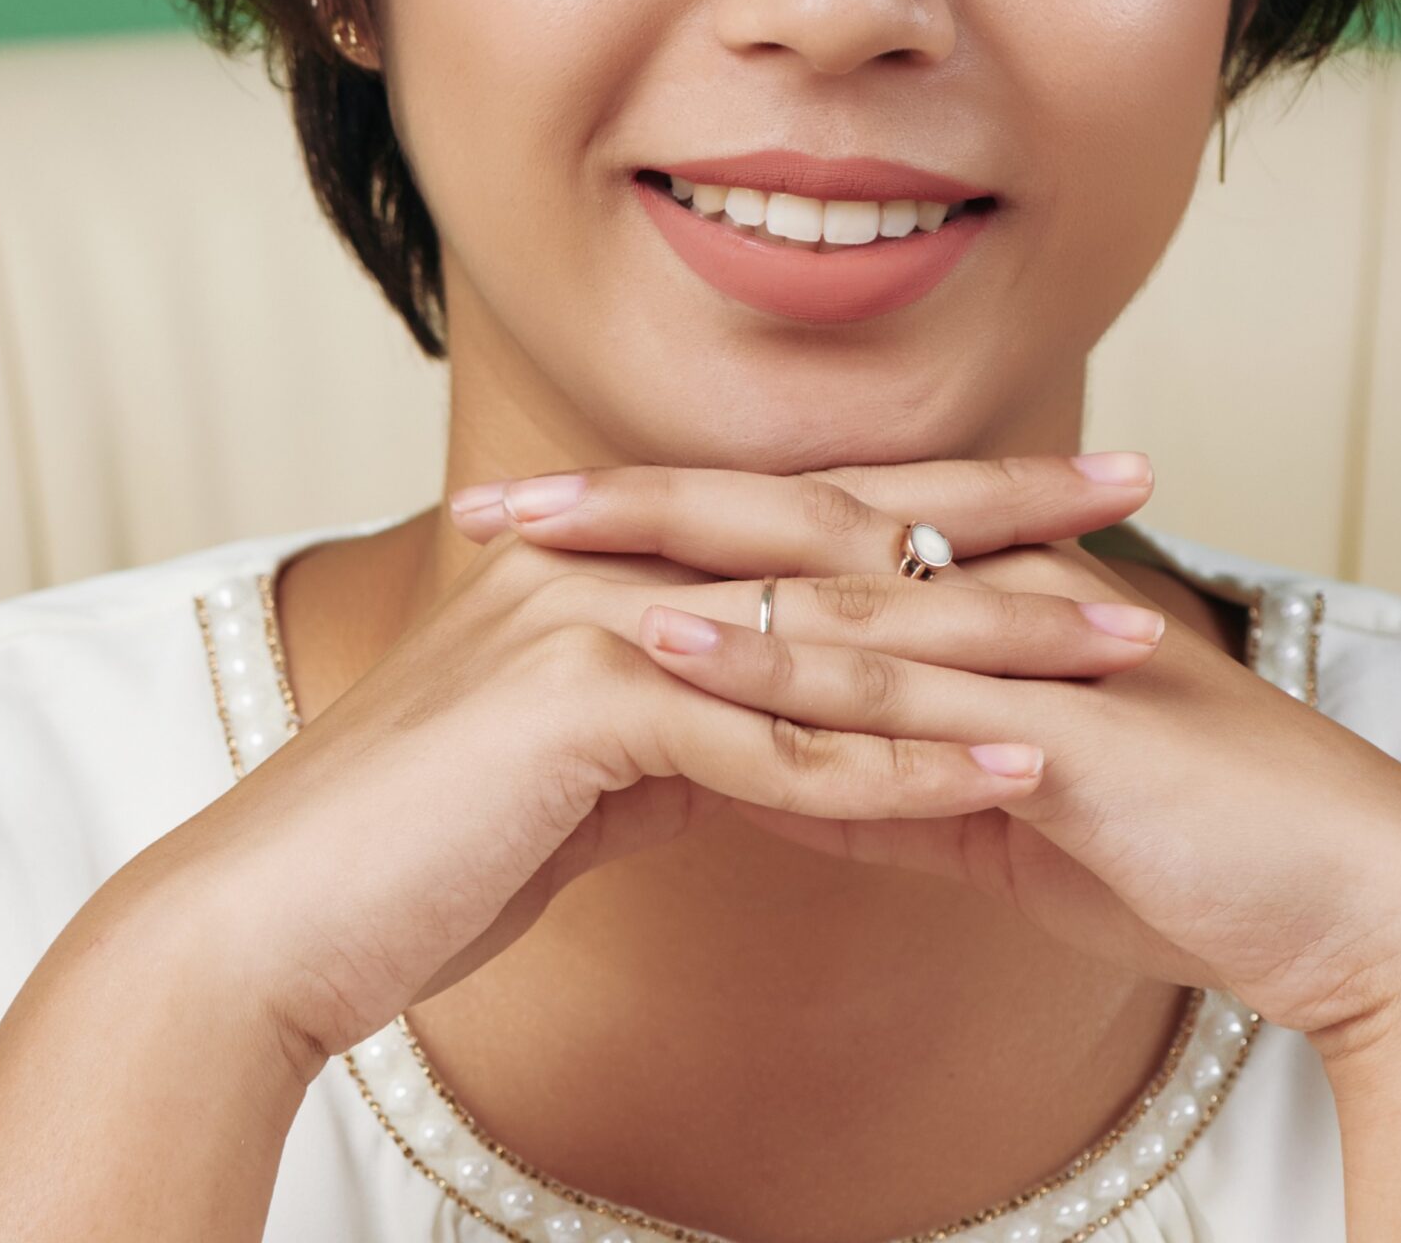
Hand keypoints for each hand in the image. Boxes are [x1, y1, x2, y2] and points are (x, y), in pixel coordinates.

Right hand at [105, 456, 1165, 1079]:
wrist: (265, 919)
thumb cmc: (412, 851)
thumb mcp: (564, 760)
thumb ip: (665, 718)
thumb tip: (756, 728)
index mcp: (608, 550)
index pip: (806, 506)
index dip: (939, 490)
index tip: (1059, 482)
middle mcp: (606, 556)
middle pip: (842, 530)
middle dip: (1000, 513)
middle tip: (1135, 487)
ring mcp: (590, 622)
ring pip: (827, 629)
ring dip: (985, 641)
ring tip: (1120, 641)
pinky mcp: (580, 711)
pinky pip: (773, 745)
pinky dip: (897, 765)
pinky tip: (1006, 771)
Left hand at [459, 453, 1400, 1048]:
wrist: (1354, 898)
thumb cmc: (1186, 848)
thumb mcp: (994, 806)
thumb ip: (884, 770)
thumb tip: (764, 771)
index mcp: (968, 605)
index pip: (786, 541)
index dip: (657, 524)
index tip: (532, 524)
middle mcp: (983, 596)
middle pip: (775, 524)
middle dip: (626, 505)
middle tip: (491, 498)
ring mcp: (1016, 644)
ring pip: (817, 578)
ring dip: (669, 554)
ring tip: (541, 544)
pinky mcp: (1050, 719)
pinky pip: (896, 686)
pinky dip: (778, 663)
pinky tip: (680, 647)